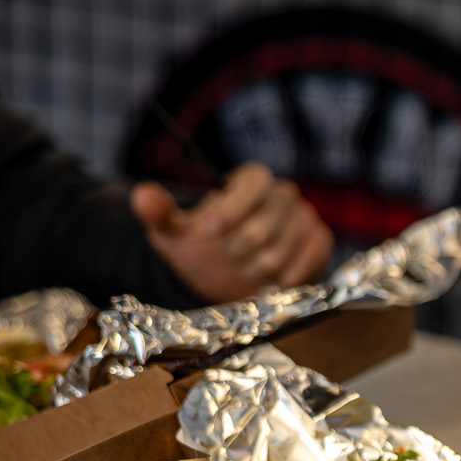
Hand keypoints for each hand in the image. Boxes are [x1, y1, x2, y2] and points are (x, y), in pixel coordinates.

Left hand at [132, 162, 333, 302]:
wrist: (230, 278)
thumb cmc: (203, 250)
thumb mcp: (174, 233)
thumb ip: (160, 213)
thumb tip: (141, 195)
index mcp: (252, 181)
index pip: (253, 182)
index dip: (232, 207)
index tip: (210, 230)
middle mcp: (283, 195)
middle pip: (265, 226)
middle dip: (238, 252)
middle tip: (228, 258)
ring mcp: (305, 219)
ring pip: (279, 253)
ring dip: (255, 270)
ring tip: (247, 269)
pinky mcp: (318, 243)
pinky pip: (304, 264)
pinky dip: (281, 280)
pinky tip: (269, 279)